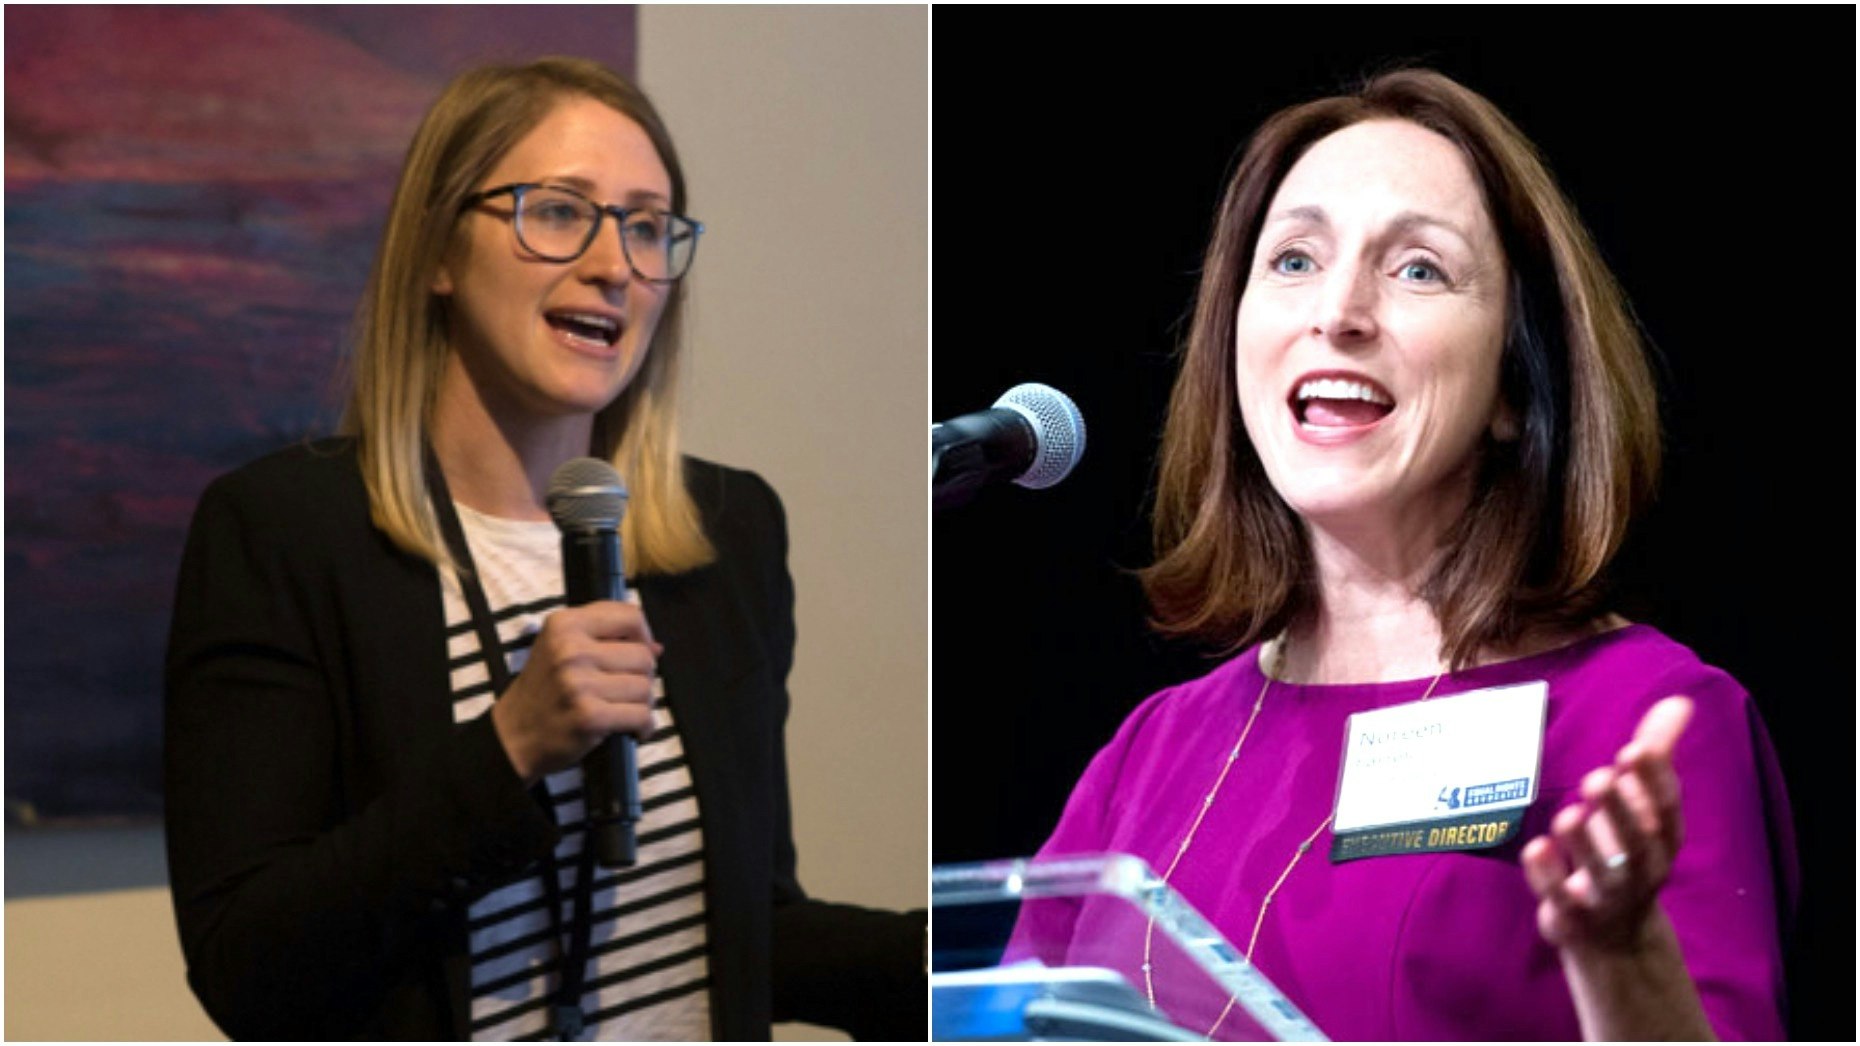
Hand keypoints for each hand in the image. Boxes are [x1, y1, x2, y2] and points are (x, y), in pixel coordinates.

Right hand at [490, 600, 662, 784]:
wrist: (512, 737)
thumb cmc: (544, 691)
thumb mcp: (561, 648)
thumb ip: (606, 639)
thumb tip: (656, 647)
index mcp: (565, 624)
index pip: (630, 616)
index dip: (644, 636)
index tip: (640, 651)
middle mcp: (570, 650)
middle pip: (643, 656)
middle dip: (643, 676)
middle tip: (625, 689)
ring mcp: (579, 684)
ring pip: (645, 687)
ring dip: (643, 703)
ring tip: (624, 708)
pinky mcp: (589, 716)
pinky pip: (641, 716)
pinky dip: (644, 726)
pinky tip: (632, 729)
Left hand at [1521, 695, 1691, 953]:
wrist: (1617, 940)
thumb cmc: (1628, 852)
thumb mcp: (1645, 807)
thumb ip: (1657, 754)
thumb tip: (1679, 701)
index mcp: (1662, 838)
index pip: (1665, 808)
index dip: (1653, 780)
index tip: (1636, 748)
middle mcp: (1641, 868)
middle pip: (1636, 841)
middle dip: (1620, 810)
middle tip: (1598, 777)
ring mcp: (1606, 896)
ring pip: (1601, 873)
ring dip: (1585, 844)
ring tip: (1567, 814)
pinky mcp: (1573, 918)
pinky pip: (1561, 901)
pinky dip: (1548, 878)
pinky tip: (1534, 849)